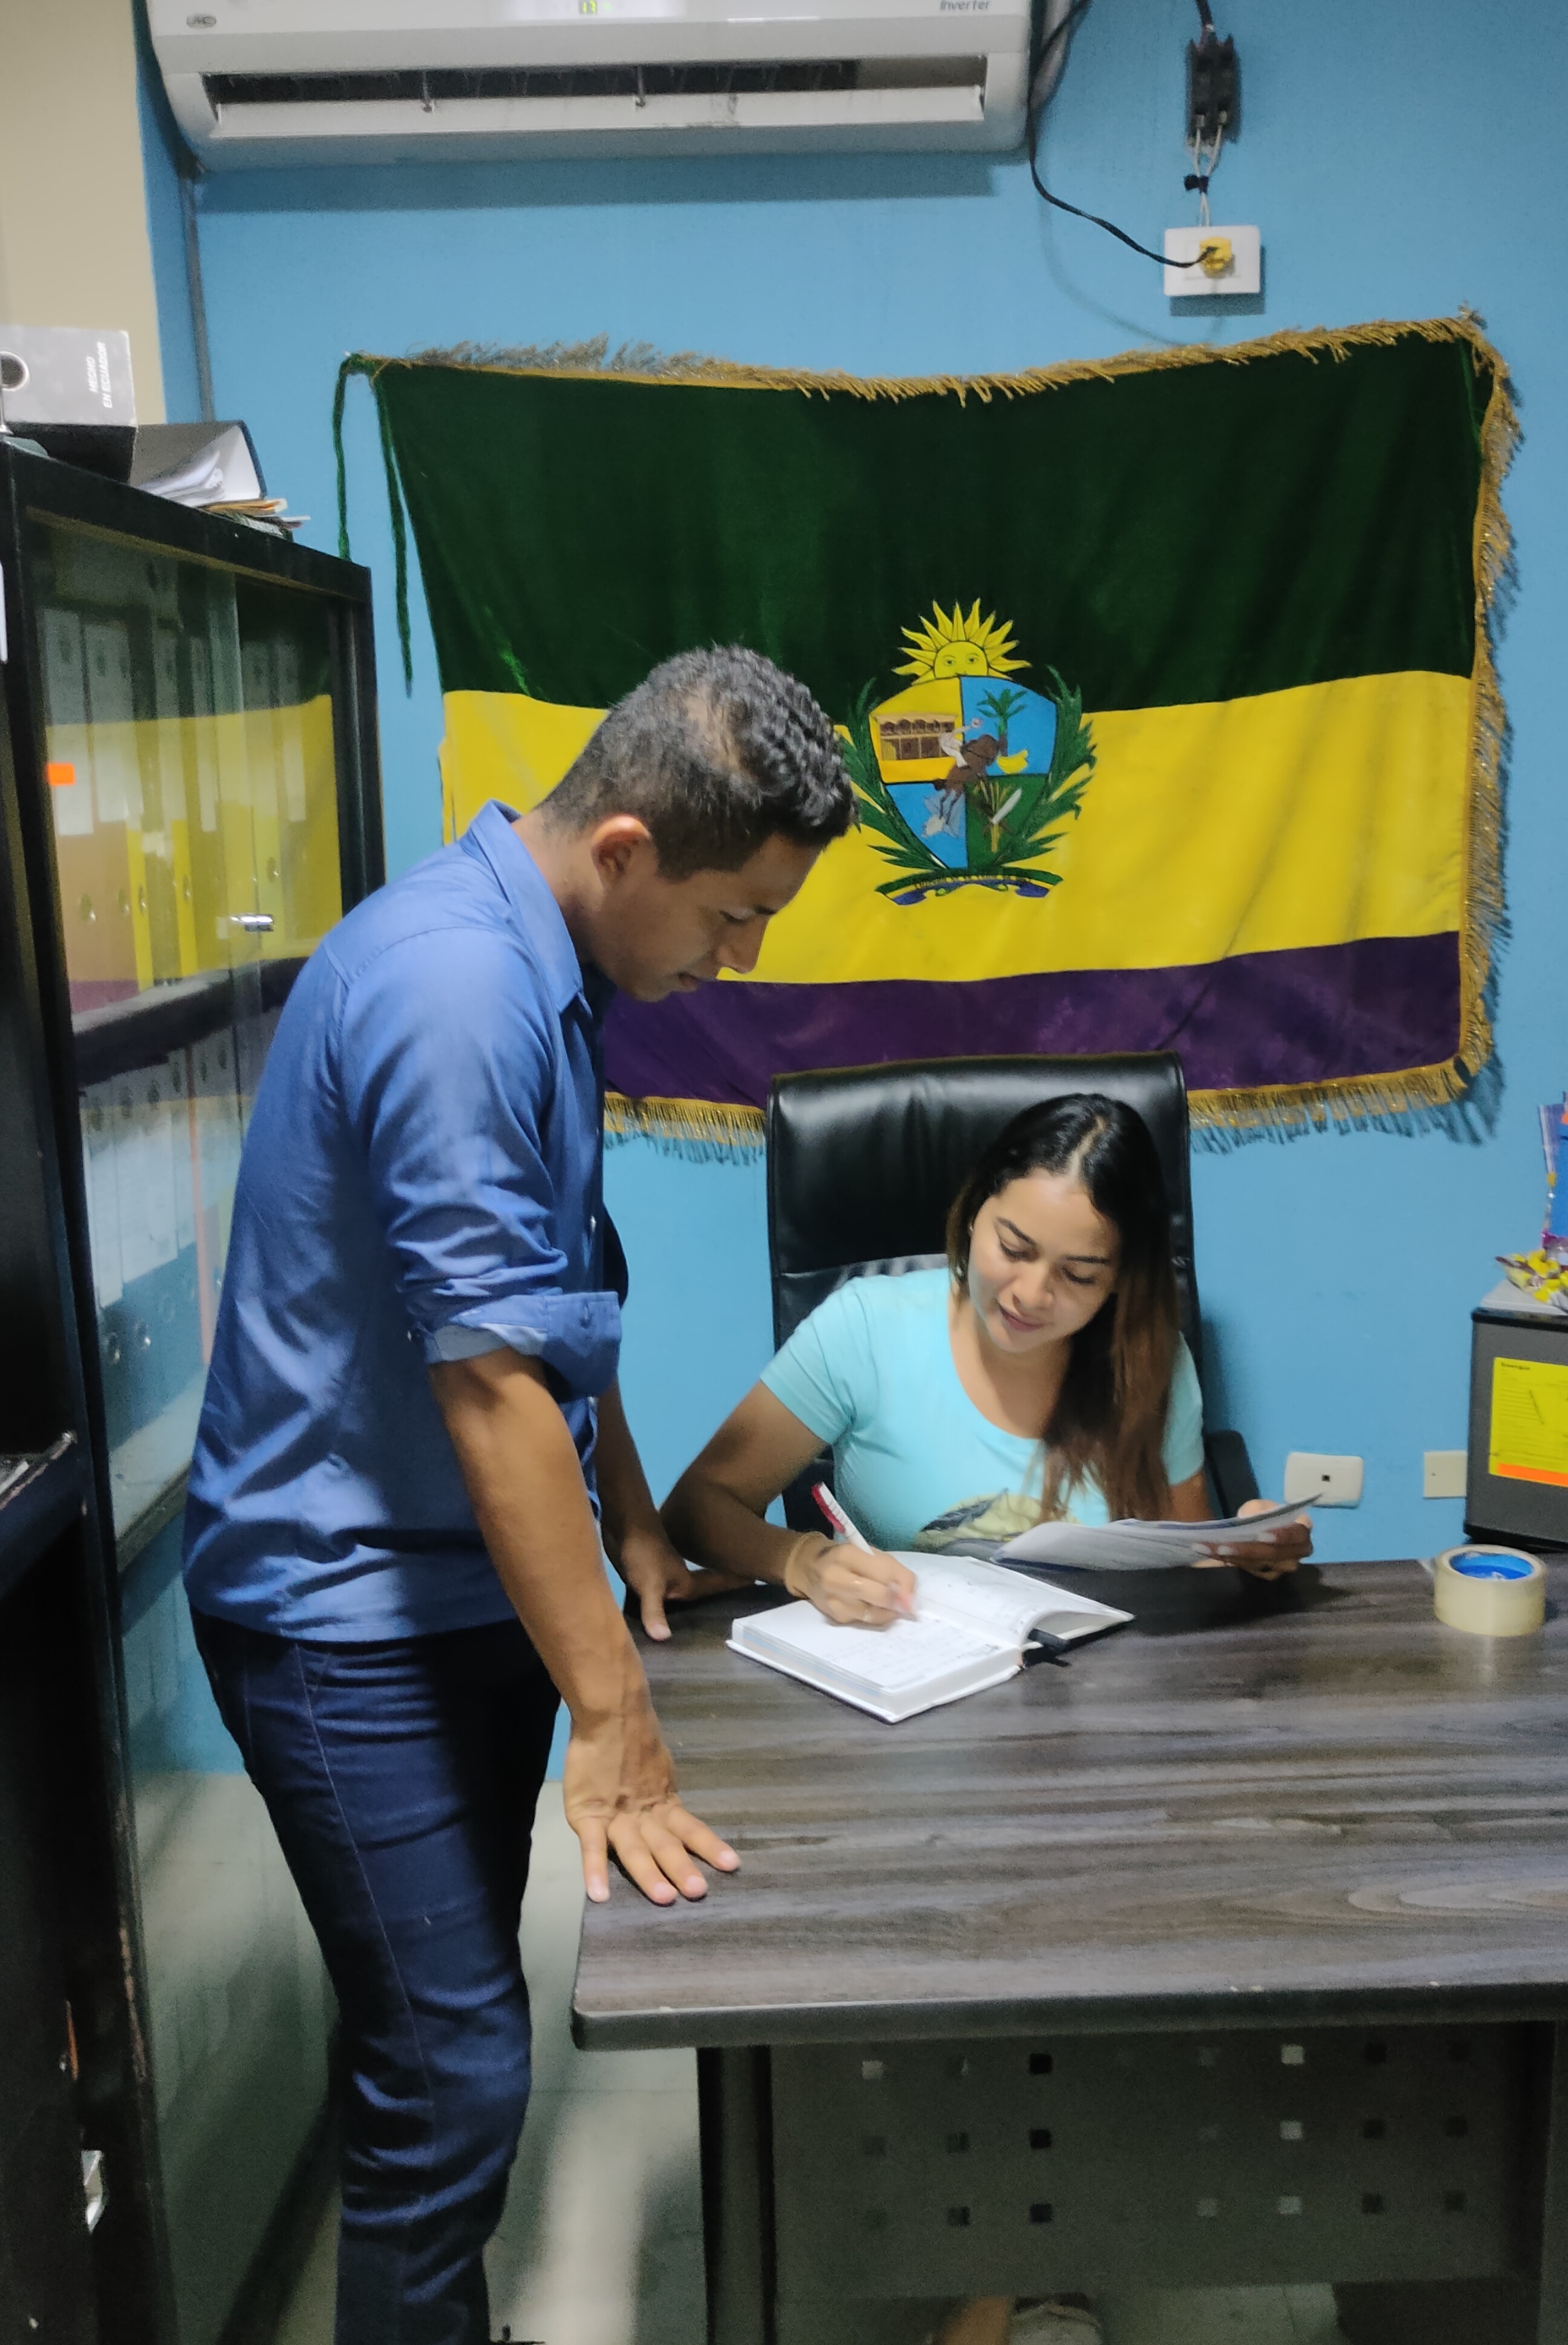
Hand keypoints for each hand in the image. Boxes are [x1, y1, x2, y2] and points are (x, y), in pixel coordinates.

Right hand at [563, 1681, 739, 1905]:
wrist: (608, 1713)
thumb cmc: (631, 1738)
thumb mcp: (656, 1769)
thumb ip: (660, 1794)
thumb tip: (672, 1812)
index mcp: (663, 1802)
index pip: (691, 1828)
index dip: (710, 1846)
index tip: (732, 1865)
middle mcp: (644, 1814)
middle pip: (666, 1844)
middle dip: (682, 1868)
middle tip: (699, 1892)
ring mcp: (615, 1816)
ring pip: (635, 1850)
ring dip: (650, 1875)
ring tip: (666, 1898)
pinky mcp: (588, 1815)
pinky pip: (591, 1847)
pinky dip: (594, 1870)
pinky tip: (597, 1895)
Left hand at [616, 1520, 755, 1640]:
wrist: (622, 1525)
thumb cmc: (643, 1552)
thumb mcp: (649, 1584)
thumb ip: (655, 1611)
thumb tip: (664, 1639)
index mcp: (689, 1584)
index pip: (720, 1586)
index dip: (739, 1587)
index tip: (761, 1588)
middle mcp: (681, 1583)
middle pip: (704, 1594)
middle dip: (718, 1602)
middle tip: (736, 1616)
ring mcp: (664, 1579)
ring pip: (681, 1597)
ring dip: (687, 1609)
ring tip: (697, 1630)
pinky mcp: (646, 1578)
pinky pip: (661, 1597)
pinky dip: (662, 1607)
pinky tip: (657, 1618)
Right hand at [783, 1532, 916, 1626]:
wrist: (809, 1567)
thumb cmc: (846, 1558)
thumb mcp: (869, 1554)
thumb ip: (893, 1571)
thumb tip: (911, 1601)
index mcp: (848, 1554)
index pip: (885, 1572)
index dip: (905, 1586)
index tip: (912, 1595)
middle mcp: (837, 1577)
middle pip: (880, 1596)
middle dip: (897, 1602)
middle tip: (903, 1603)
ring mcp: (833, 1599)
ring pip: (873, 1614)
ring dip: (888, 1612)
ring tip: (889, 1604)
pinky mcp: (834, 1615)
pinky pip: (864, 1621)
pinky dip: (874, 1616)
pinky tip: (871, 1606)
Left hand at [1194, 1497, 1312, 1580]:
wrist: (1257, 1530)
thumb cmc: (1262, 1516)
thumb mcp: (1260, 1506)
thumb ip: (1257, 1509)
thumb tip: (1249, 1518)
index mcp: (1301, 1530)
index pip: (1298, 1535)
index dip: (1283, 1536)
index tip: (1261, 1534)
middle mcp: (1297, 1552)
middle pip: (1275, 1555)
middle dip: (1248, 1550)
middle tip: (1223, 1545)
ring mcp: (1283, 1567)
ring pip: (1260, 1564)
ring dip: (1234, 1557)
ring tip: (1211, 1548)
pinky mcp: (1268, 1575)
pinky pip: (1249, 1570)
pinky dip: (1230, 1560)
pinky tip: (1211, 1552)